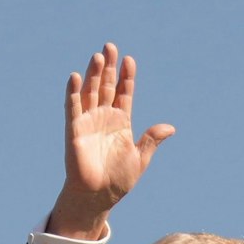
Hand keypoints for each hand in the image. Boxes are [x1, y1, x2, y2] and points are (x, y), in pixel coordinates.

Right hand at [46, 43, 174, 239]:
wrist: (99, 197)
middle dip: (109, 67)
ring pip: (91, 92)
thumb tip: (170, 128)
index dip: (127, 77)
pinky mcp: (74, 131)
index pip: (124, 93)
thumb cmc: (118, 180)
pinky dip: (74, 93)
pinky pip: (73, 108)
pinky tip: (76, 77)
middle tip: (110, 46)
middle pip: (107, 86)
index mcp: (121, 123)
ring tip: (98, 56)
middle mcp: (103, 118)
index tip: (130, 60)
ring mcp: (88, 122)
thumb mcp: (140, 158)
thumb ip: (151, 140)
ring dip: (94, 75)